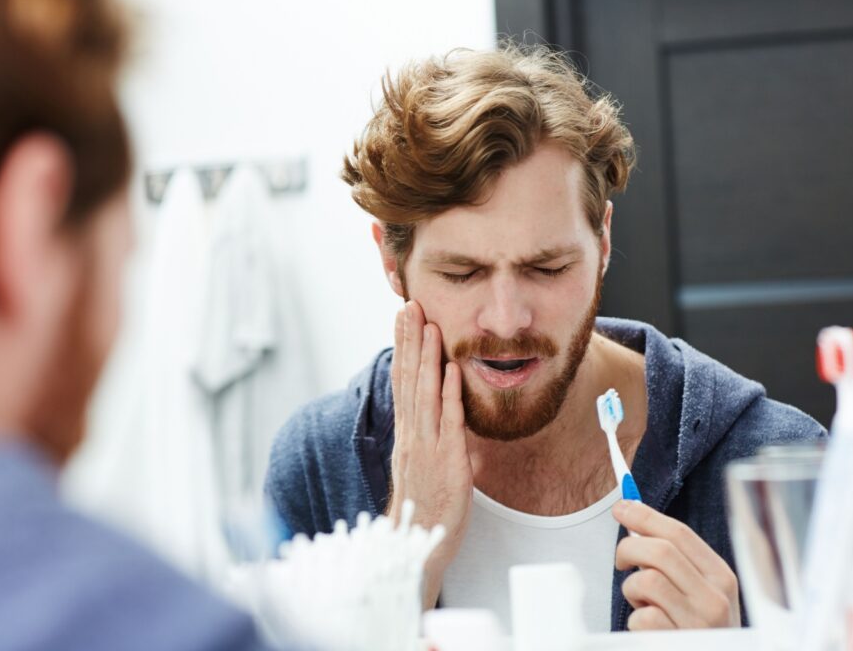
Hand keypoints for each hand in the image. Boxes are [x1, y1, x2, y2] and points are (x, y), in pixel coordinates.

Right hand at [388, 301, 472, 608]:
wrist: (417, 545)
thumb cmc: (424, 508)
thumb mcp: (424, 465)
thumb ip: (430, 437)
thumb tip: (442, 415)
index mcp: (407, 434)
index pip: (401, 382)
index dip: (402, 348)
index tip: (403, 319)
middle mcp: (412, 435)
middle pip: (408, 379)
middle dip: (409, 340)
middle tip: (409, 306)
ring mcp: (427, 447)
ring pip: (424, 394)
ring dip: (427, 357)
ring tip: (428, 325)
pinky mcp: (447, 461)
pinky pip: (448, 422)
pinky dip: (449, 394)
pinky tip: (451, 370)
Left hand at [613, 500, 740, 629]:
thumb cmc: (695, 626)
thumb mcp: (697, 591)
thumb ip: (674, 559)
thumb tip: (633, 514)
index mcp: (721, 577)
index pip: (680, 533)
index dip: (645, 516)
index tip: (621, 507)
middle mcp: (716, 598)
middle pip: (660, 550)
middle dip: (629, 548)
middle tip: (621, 560)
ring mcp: (700, 624)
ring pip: (647, 580)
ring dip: (632, 589)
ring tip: (641, 602)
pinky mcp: (678, 643)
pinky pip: (642, 617)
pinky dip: (636, 620)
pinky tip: (647, 627)